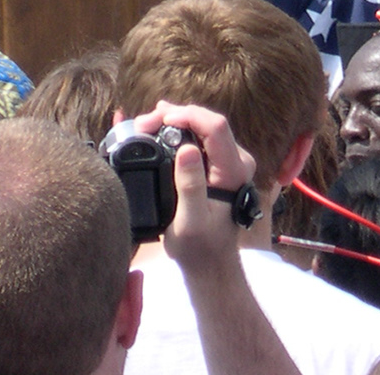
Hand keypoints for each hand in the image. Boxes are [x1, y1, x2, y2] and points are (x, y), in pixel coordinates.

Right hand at [132, 102, 256, 276]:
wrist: (209, 263)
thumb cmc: (199, 247)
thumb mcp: (190, 221)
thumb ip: (190, 186)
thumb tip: (187, 149)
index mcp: (234, 172)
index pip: (215, 127)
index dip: (186, 116)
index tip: (158, 120)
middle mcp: (237, 161)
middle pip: (206, 121)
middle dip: (173, 116)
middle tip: (142, 124)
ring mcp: (228, 161)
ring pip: (201, 125)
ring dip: (172, 121)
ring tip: (144, 125)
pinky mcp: (217, 164)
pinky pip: (197, 136)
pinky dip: (175, 130)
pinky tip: (158, 127)